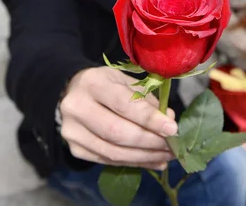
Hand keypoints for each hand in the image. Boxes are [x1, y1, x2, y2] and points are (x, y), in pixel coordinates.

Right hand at [59, 66, 177, 169]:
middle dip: (150, 142)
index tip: (172, 129)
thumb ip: (147, 100)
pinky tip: (153, 161)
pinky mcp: (75, 149)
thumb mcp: (126, 81)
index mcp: (92, 83)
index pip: (124, 104)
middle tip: (173, 146)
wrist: (72, 92)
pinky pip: (108, 160)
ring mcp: (73, 131)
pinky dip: (134, 163)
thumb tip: (169, 120)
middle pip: (118, 132)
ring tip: (167, 156)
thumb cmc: (106, 84)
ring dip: (145, 157)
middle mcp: (77, 108)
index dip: (149, 119)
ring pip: (113, 151)